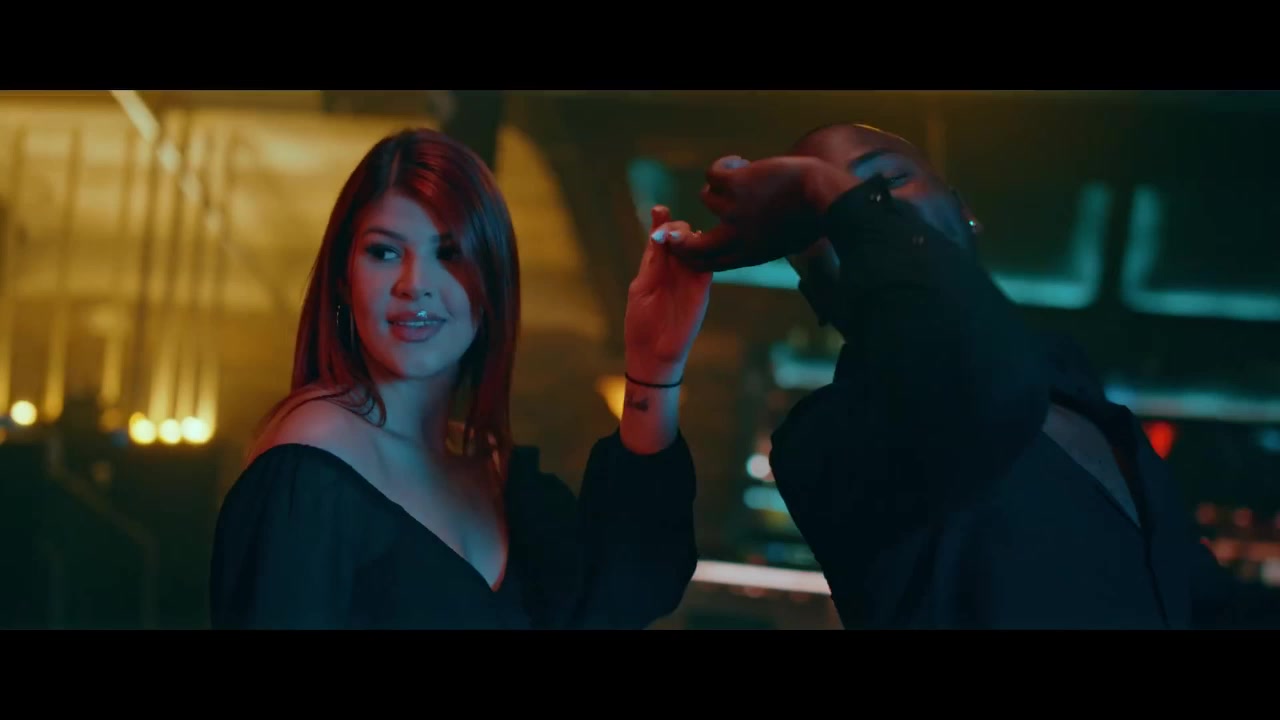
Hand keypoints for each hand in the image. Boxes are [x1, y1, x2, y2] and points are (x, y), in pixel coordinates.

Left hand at [624, 206, 712, 384]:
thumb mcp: (642, 288)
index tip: (659, 209)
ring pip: (698, 247)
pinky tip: (693, 247)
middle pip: (683, 236)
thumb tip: (658, 235)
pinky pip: (708, 266)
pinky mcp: (702, 290)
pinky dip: (702, 254)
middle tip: (665, 229)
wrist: (652, 354)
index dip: (662, 221)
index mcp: (658, 267)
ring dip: (689, 238)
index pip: (663, 237)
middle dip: (676, 227)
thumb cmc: (641, 324)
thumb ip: (652, 262)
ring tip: (677, 236)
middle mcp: (676, 269)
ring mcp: (691, 279)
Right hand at [666, 155, 857, 271]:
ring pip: (706, 197)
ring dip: (720, 185)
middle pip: (688, 245)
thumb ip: (759, 244)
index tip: (686, 240)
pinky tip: (739, 163)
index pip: (705, 263)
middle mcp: (735, 237)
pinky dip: (723, 166)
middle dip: (676, 237)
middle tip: (674, 226)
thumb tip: (740, 241)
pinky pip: (712, 174)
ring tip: (741, 175)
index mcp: (747, 255)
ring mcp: (732, 211)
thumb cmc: (813, 218)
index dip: (690, 254)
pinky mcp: (734, 185)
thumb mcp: (784, 243)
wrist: (823, 197)